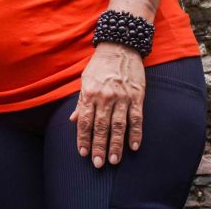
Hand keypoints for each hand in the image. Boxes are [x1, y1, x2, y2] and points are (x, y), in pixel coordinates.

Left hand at [69, 42, 145, 166]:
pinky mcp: (137, 96)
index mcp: (89, 93)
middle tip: (97, 164)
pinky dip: (136, 133)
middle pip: (100, 126)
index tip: (83, 153)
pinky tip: (134, 147)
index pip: (85, 121)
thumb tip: (74, 120)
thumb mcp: (85, 80)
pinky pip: (136, 118)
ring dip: (115, 145)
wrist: (119, 47)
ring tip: (113, 161)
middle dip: (98, 146)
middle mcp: (104, 96)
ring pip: (118, 126)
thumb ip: (81, 101)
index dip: (83, 138)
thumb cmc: (100, 66)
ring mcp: (122, 97)